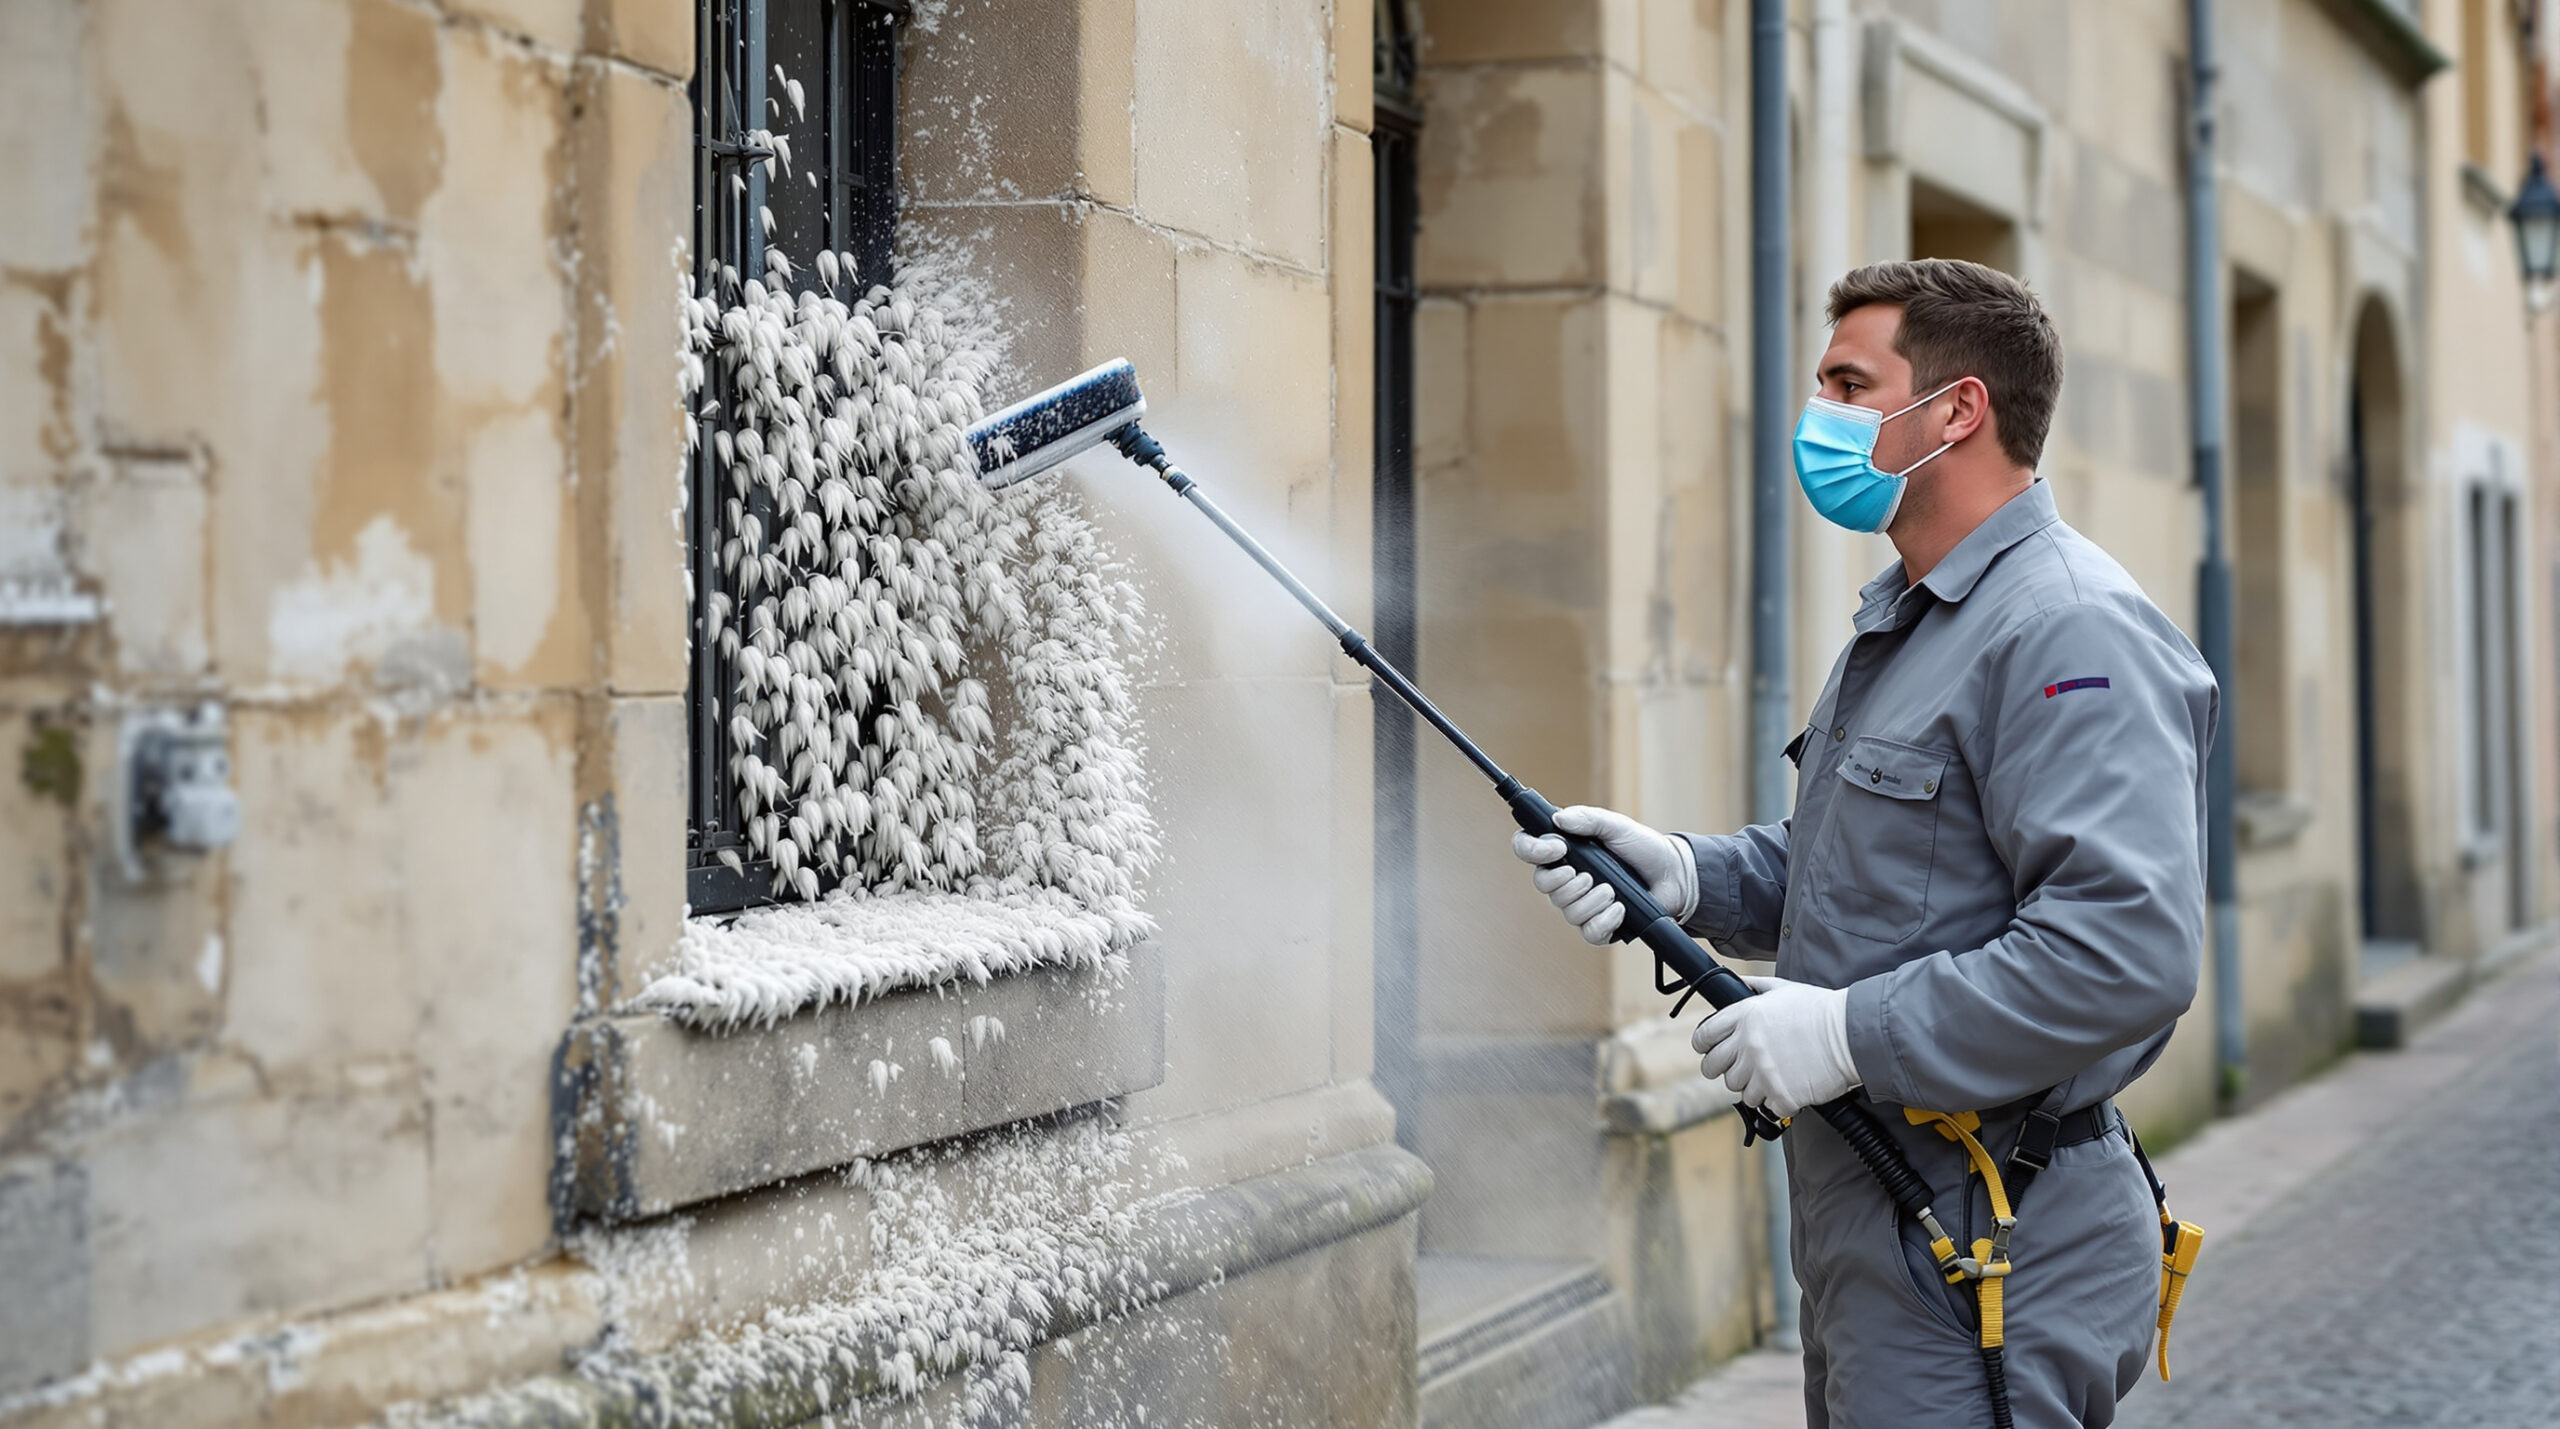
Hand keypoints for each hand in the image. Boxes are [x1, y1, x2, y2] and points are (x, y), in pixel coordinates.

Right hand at [1510, 806, 1698, 944]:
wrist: (1673, 875)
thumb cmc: (1643, 848)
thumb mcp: (1616, 826)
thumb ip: (1588, 819)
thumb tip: (1558, 819)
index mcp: (1565, 852)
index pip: (1527, 849)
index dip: (1532, 850)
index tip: (1558, 848)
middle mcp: (1567, 880)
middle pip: (1543, 885)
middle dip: (1567, 881)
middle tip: (1591, 874)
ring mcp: (1582, 904)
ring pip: (1567, 911)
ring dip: (1592, 900)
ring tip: (1613, 889)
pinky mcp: (1599, 926)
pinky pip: (1588, 932)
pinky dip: (1605, 920)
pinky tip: (1620, 908)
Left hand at [1692, 976, 1859, 1118]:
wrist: (1852, 1034)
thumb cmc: (1821, 1010)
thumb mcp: (1784, 989)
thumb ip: (1756, 988)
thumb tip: (1738, 984)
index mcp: (1744, 1017)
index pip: (1704, 1037)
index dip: (1703, 1046)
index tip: (1708, 1050)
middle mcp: (1748, 1045)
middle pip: (1714, 1068)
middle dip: (1724, 1070)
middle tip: (1741, 1069)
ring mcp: (1763, 1073)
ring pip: (1740, 1091)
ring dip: (1755, 1087)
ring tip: (1777, 1076)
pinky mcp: (1781, 1095)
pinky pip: (1768, 1106)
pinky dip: (1779, 1101)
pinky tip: (1793, 1087)